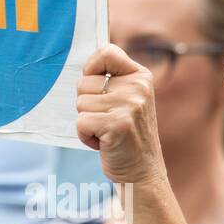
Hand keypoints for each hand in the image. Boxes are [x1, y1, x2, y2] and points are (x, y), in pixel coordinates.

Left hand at [75, 44, 164, 185]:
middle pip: (84, 83)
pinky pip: (81, 122)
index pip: (106, 52)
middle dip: (87, 104)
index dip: (91, 68)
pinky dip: (85, 136)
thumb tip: (82, 66)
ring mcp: (130, 106)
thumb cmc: (126, 134)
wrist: (143, 171)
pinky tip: (103, 143)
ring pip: (80, 103)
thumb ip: (110, 80)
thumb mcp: (127, 99)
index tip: (97, 87)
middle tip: (106, 119)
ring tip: (106, 132)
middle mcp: (138, 87)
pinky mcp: (118, 125)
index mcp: (141, 76)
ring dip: (87, 121)